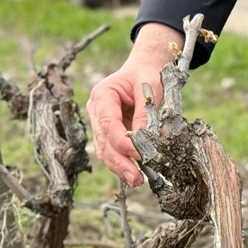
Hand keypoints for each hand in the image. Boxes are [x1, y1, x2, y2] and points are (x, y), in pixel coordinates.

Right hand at [87, 22, 184, 185]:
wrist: (144, 67)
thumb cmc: (148, 73)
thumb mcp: (151, 86)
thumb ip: (145, 112)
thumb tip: (144, 140)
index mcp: (102, 95)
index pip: (108, 124)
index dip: (122, 142)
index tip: (139, 154)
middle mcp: (97, 111)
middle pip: (103, 141)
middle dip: (119, 161)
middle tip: (136, 177)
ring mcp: (101, 123)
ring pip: (106, 150)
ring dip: (120, 167)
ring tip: (137, 180)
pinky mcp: (110, 132)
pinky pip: (113, 150)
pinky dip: (123, 162)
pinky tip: (134, 174)